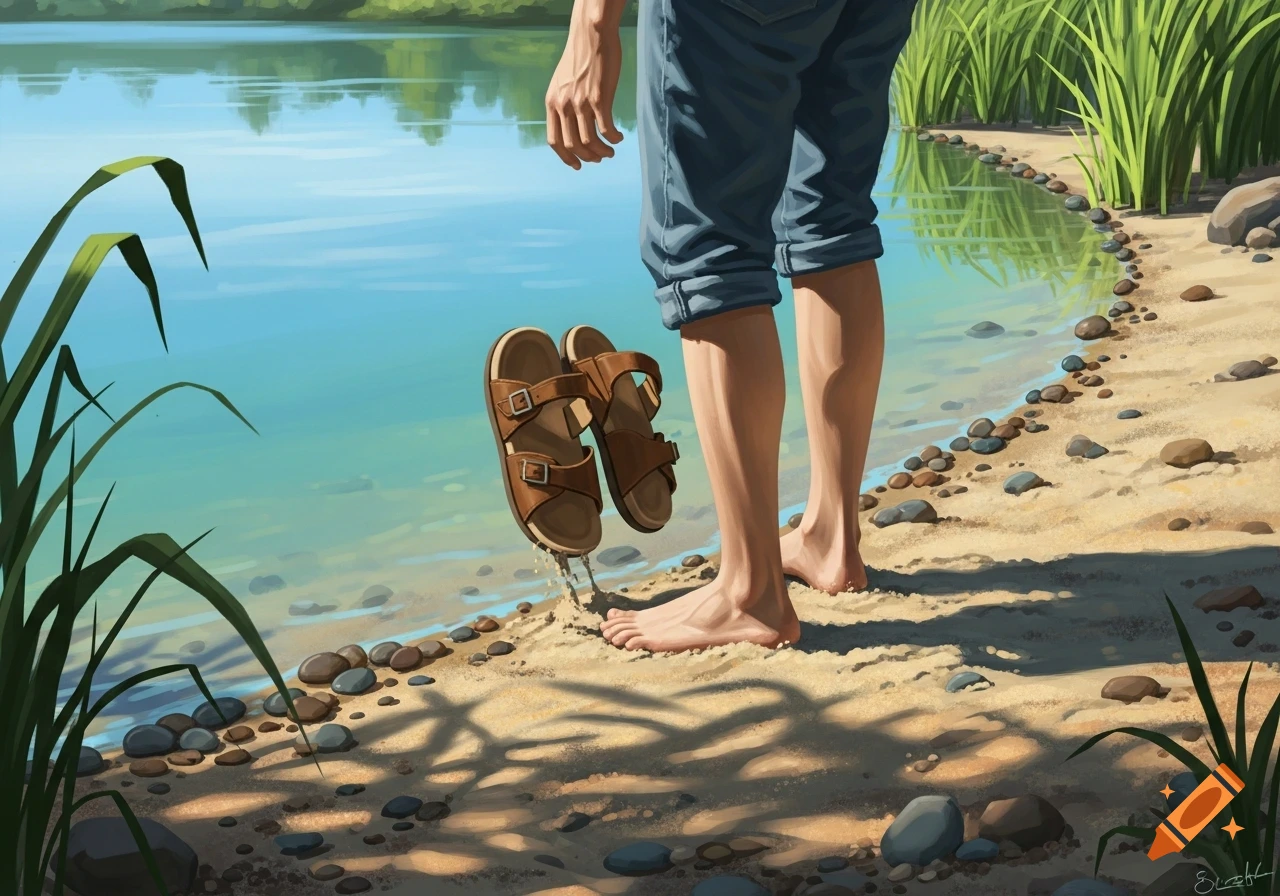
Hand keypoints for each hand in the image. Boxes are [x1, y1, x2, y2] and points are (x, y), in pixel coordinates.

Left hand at [545, 0, 625, 169]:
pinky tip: (619, 138)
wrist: (591, 35)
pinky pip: (606, 130)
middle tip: (600, 158)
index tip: (578, 165)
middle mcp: (563, 105)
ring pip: (590, 141)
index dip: (566, 157)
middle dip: (588, 157)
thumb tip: (571, 122)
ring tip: (611, 151)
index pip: (555, 141)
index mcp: (552, 103)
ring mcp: (580, 103)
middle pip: (573, 145)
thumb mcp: (562, 82)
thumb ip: (563, 102)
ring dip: (602, 152)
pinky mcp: (599, 99)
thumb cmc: (580, 56)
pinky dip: (613, 138)